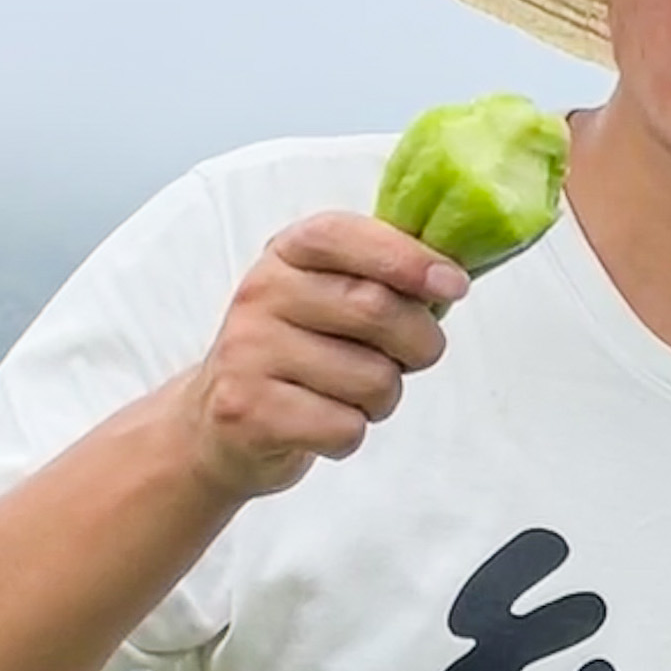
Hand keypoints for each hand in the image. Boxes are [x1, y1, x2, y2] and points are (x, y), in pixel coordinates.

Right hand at [174, 215, 468, 500]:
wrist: (218, 424)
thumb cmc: (299, 355)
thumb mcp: (330, 296)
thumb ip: (384, 277)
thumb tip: (451, 277)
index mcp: (288, 253)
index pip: (349, 236)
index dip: (410, 259)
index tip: (453, 284)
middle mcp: (261, 293)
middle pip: (376, 309)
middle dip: (419, 344)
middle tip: (409, 357)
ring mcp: (249, 351)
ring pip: (372, 379)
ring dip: (383, 398)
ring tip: (349, 394)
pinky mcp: (248, 410)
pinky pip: (346, 427)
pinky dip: (350, 434)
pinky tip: (320, 423)